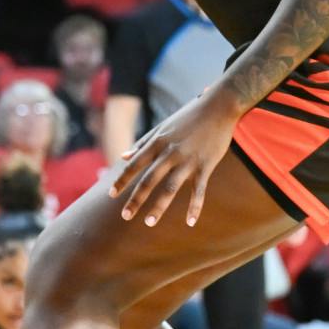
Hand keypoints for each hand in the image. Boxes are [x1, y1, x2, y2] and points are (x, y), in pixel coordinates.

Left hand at [110, 89, 239, 226]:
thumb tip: (123, 157)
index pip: (134, 165)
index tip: (110, 194)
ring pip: (170, 188)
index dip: (122, 180)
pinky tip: (190, 222)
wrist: (218, 106)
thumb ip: (142, 143)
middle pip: (149, 180)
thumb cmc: (189, 116)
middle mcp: (170, 153)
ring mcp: (188, 160)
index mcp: (157, 143)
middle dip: (136, 199)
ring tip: (149, 223)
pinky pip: (198, 190)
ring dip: (159, 207)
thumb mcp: (161, 127)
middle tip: (124, 216)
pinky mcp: (206, 165)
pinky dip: (195, 207)